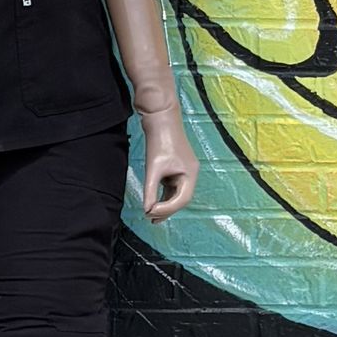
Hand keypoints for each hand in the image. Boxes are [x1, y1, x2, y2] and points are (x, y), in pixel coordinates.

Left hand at [137, 104, 196, 223]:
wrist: (160, 117)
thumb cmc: (159, 140)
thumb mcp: (153, 167)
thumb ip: (150, 190)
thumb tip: (146, 209)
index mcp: (190, 174)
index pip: (182, 200)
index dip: (166, 209)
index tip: (150, 213)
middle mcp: (190, 174)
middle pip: (180, 199)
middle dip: (166, 210)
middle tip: (150, 219)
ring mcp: (183, 170)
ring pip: (176, 193)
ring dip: (164, 204)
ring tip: (150, 215)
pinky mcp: (176, 166)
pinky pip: (171, 186)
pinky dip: (163, 194)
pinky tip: (153, 201)